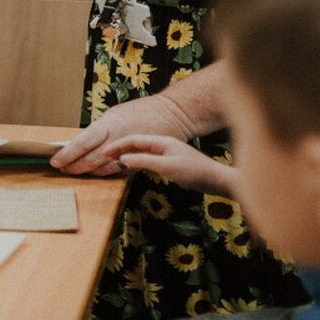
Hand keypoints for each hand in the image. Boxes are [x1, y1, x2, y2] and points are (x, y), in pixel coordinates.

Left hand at [51, 94, 198, 175]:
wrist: (172, 114)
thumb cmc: (139, 111)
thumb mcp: (114, 115)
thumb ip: (97, 129)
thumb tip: (77, 142)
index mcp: (110, 124)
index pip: (83, 142)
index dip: (68, 154)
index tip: (55, 161)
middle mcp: (119, 139)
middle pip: (91, 159)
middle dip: (74, 166)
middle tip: (61, 169)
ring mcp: (130, 151)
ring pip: (103, 168)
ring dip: (87, 172)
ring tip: (73, 171)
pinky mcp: (139, 161)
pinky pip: (117, 171)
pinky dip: (103, 172)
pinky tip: (93, 172)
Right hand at [100, 135, 240, 197]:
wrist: (216, 180)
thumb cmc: (194, 171)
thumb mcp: (167, 166)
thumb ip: (144, 161)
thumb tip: (122, 159)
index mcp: (161, 141)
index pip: (133, 140)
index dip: (117, 145)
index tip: (103, 152)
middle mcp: (162, 144)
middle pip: (135, 144)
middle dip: (118, 149)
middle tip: (103, 156)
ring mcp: (167, 153)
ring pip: (140, 152)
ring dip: (126, 155)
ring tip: (113, 161)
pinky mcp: (170, 163)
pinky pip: (147, 159)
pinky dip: (135, 162)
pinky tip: (132, 168)